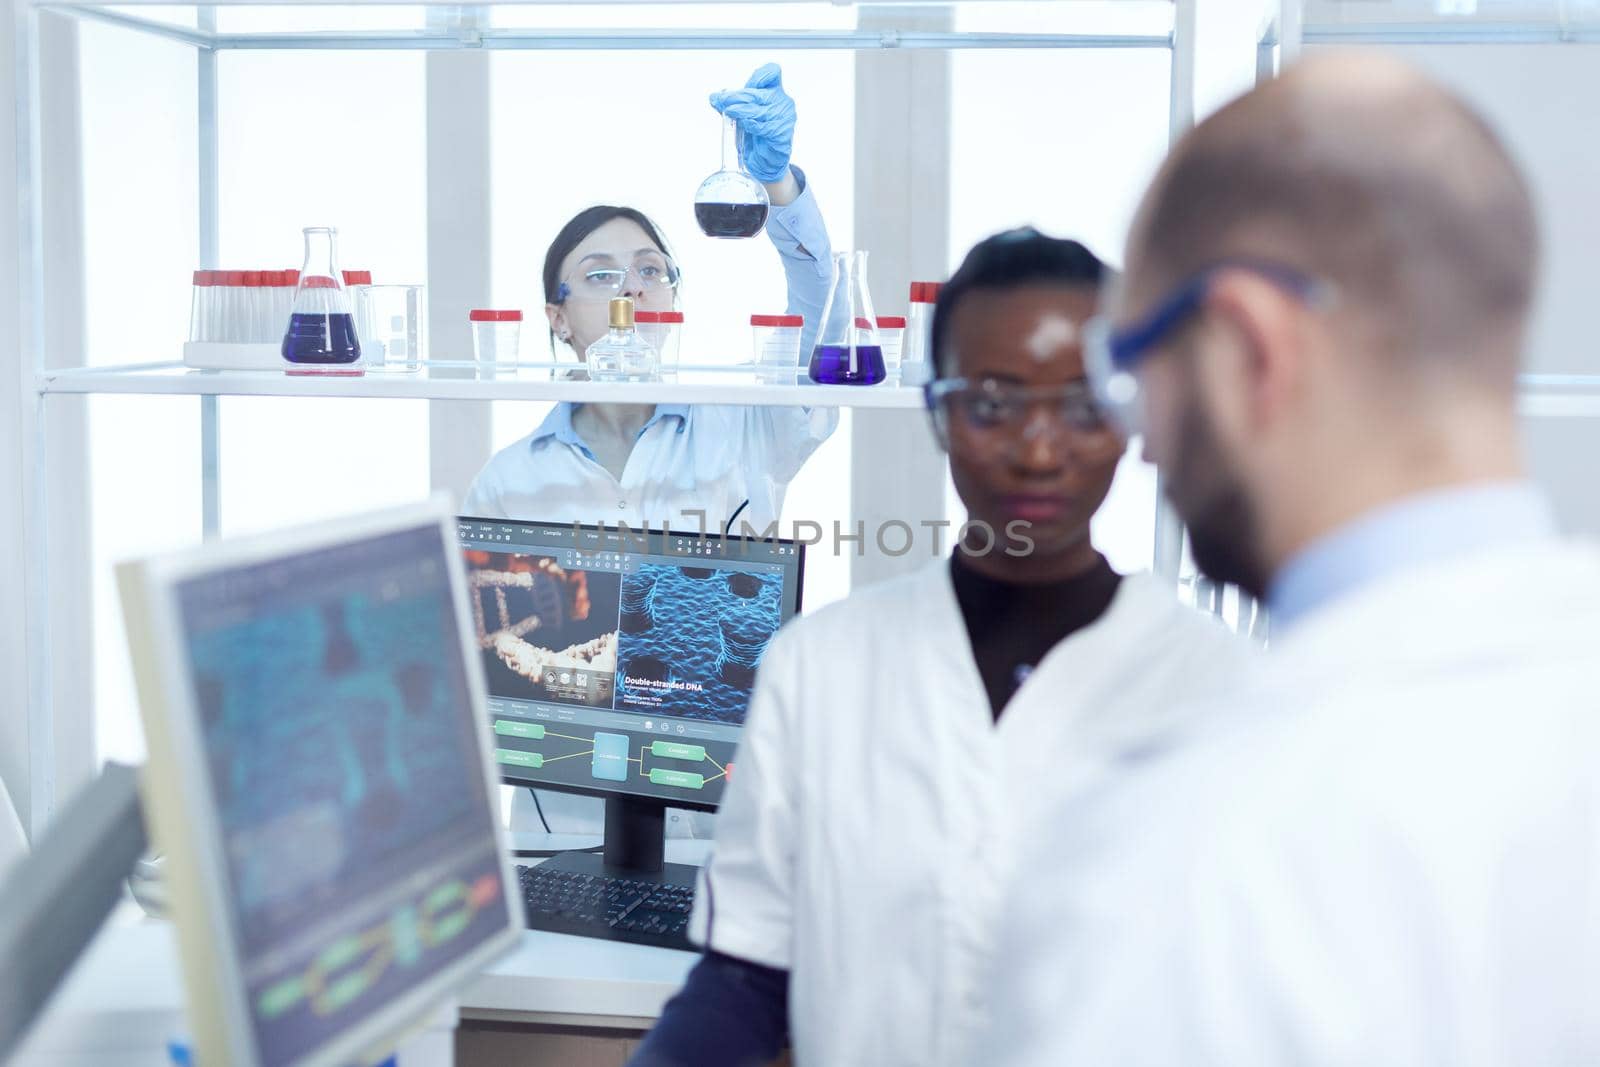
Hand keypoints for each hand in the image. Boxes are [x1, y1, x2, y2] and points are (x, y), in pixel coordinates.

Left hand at [709, 63, 796, 183]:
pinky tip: (745, 125)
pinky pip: (765, 127)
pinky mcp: (783, 134)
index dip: (760, 75)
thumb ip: (729, 104)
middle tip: (723, 100)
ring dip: (741, 110)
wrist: (765, 159)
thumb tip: (714, 97)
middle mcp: (782, 101)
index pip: (772, 71)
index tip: (747, 85)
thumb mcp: (740, 113)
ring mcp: (785, 117)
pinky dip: (752, 125)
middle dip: (737, 96)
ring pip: (760, 110)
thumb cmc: (756, 133)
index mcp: (774, 90)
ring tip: (729, 112)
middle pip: (759, 93)